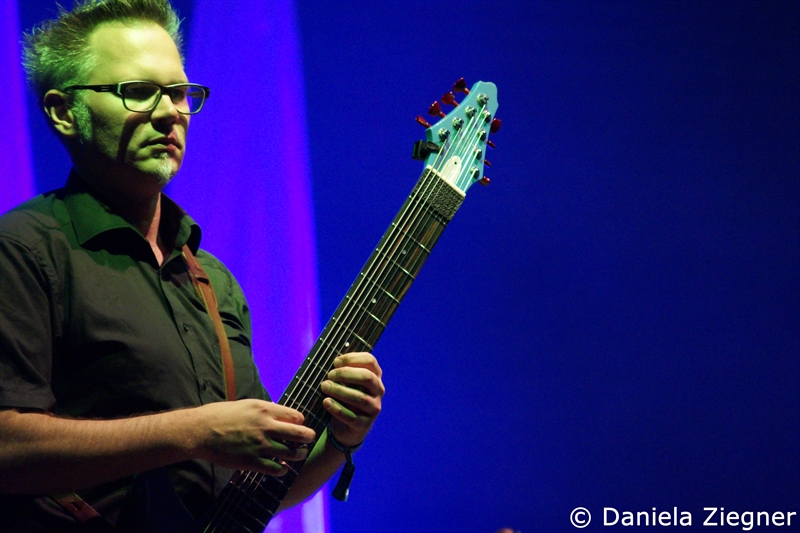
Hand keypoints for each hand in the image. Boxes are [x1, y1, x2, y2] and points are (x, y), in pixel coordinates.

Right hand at [192, 399, 315, 475]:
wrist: (202, 431)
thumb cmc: (223, 415)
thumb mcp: (248, 404)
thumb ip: (267, 410)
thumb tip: (281, 414)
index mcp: (266, 410)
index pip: (297, 416)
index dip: (300, 422)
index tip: (299, 426)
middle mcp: (266, 427)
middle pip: (300, 434)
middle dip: (309, 437)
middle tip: (309, 439)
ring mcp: (260, 446)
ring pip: (292, 453)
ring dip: (299, 455)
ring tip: (298, 454)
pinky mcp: (252, 462)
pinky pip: (276, 469)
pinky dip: (283, 469)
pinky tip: (282, 467)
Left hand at [320, 352, 384, 447]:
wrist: (348, 427)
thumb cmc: (346, 398)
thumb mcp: (348, 383)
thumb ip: (344, 371)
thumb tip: (332, 361)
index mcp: (375, 376)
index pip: (370, 361)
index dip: (352, 358)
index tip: (335, 362)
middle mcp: (378, 391)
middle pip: (367, 377)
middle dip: (346, 374)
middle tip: (330, 375)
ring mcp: (373, 408)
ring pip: (359, 397)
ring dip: (339, 390)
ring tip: (325, 387)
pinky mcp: (364, 424)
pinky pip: (351, 416)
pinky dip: (337, 408)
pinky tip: (326, 402)